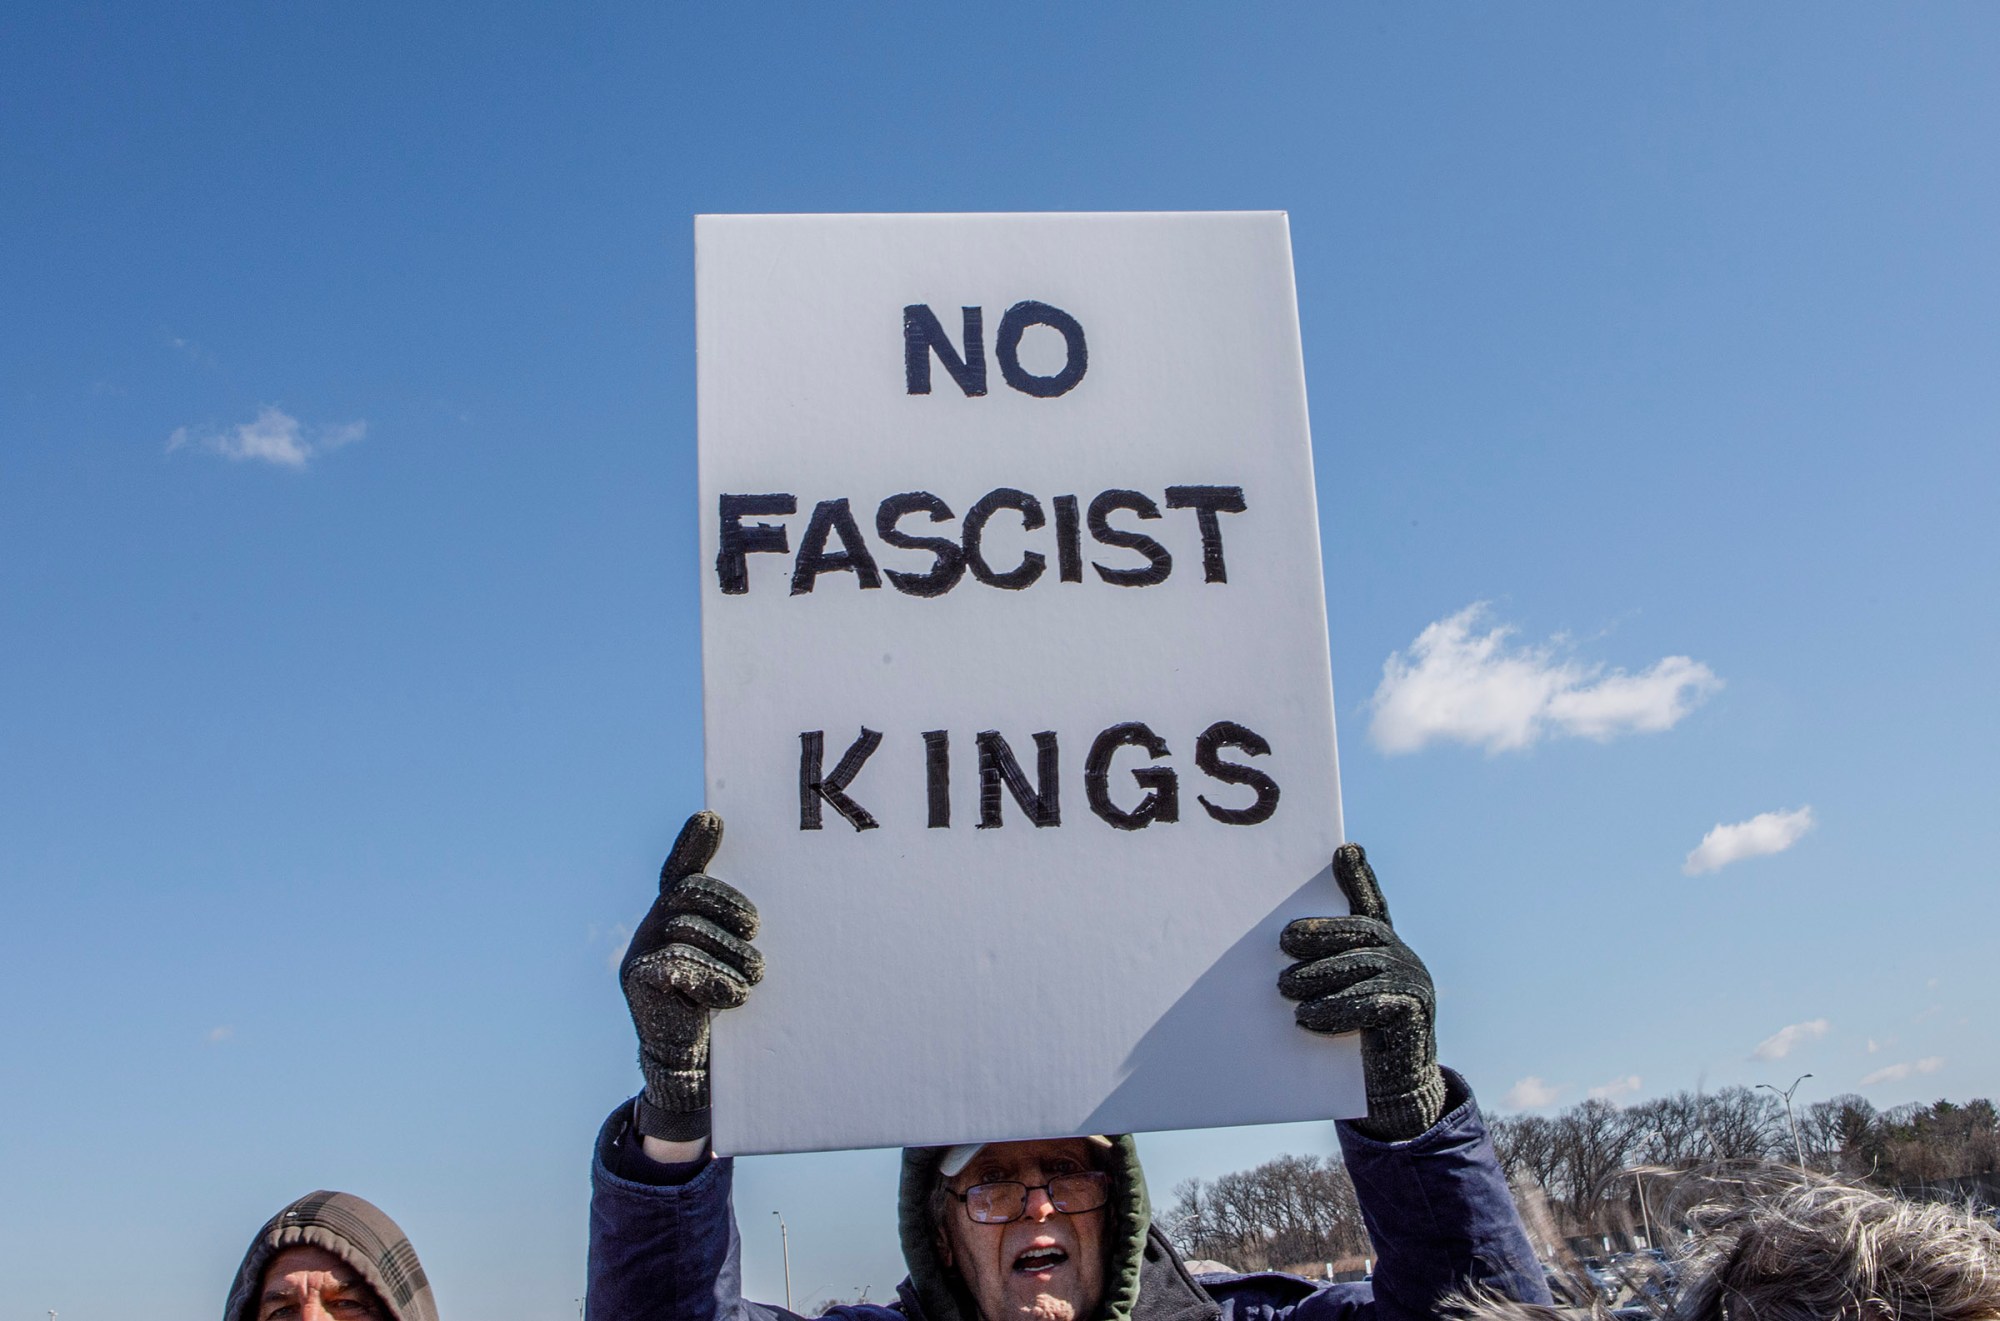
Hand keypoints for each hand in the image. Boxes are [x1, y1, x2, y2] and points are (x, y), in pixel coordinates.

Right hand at [619, 811, 763, 1141]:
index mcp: (673, 910)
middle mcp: (651, 923)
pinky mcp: (638, 981)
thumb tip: (769, 910)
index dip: (692, 843)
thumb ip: (738, 927)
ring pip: (689, 930)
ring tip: (753, 978)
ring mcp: (638, 951)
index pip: (681, 868)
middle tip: (757, 933)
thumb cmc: (720, 999)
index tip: (712, 819)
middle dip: (730, 907)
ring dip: (731, 955)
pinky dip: (715, 981)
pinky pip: (679, 965)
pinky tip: (734, 998)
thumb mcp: (731, 958)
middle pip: (690, 892)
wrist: (689, 1060)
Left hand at [1277, 843, 1445, 1140]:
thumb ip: (1325, 965)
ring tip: (1285, 989)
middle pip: (1361, 933)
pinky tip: (1307, 1018)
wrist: (1396, 1084)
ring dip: (1319, 977)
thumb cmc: (1356, 1032)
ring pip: (1362, 969)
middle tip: (1283, 944)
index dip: (1360, 877)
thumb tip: (1279, 945)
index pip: (1371, 904)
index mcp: (1386, 945)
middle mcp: (1404, 957)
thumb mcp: (1341, 992)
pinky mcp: (1415, 1013)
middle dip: (1321, 935)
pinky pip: (1372, 1005)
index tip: (1344, 849)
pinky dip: (1336, 1010)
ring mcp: (1415, 983)